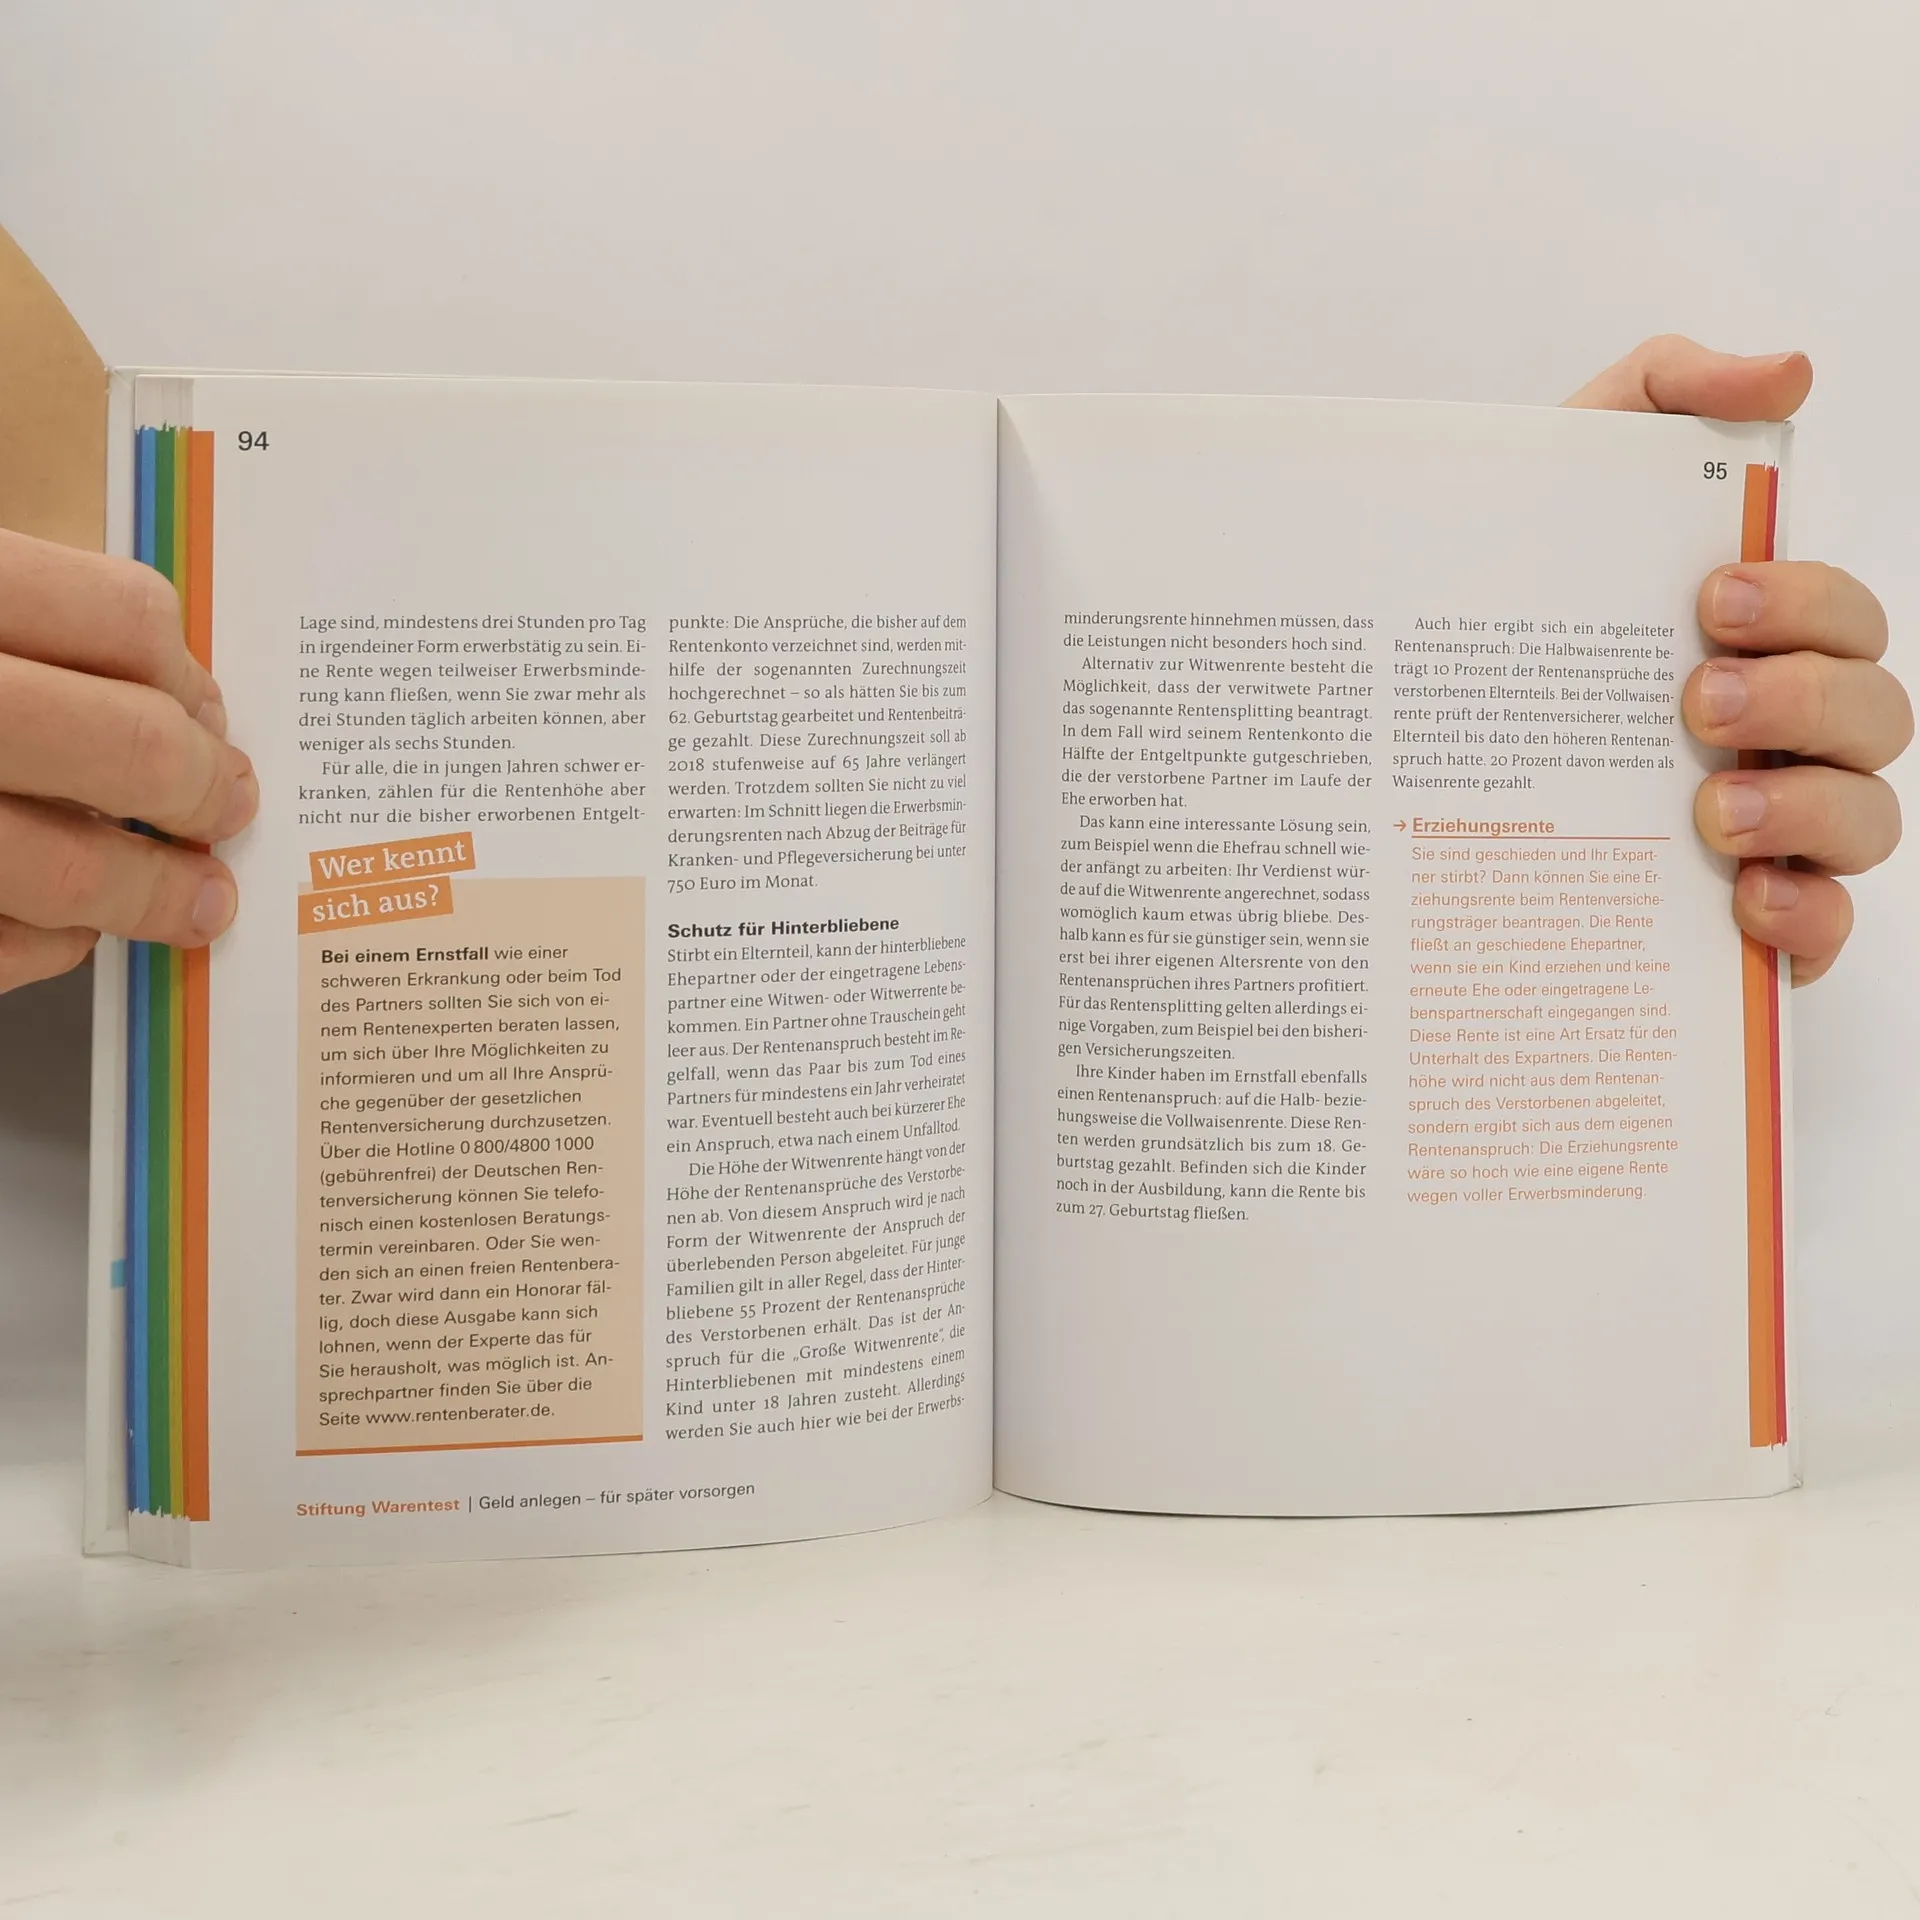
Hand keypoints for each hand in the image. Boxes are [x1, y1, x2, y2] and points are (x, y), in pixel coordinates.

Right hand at [0, 527, 257, 992]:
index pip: (125, 615)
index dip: (189, 675)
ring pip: (69, 868)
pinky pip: (6, 946)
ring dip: (154, 892)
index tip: (206, 712)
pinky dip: (54, 943)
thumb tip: (174, 698)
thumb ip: (41, 634)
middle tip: (229, 807)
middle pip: (131, 745)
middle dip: (204, 789)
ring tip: (200, 901)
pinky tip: (66, 925)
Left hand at [1565, 336, 1907, 983]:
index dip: (1804, 600)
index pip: (1843, 614)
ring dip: (1806, 810)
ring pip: (1866, 822)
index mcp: (1764, 638)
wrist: (1410, 722)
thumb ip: (1667, 390)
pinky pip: (1826, 932)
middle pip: (1873, 715)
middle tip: (1695, 698)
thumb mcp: (1568, 471)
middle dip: (1799, 699)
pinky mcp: (1744, 920)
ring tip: (1709, 807)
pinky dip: (1807, 920)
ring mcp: (1775, 828)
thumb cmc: (1516, 603)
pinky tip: (1746, 903)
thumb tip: (1786, 372)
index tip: (1709, 599)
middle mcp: (1786, 731)